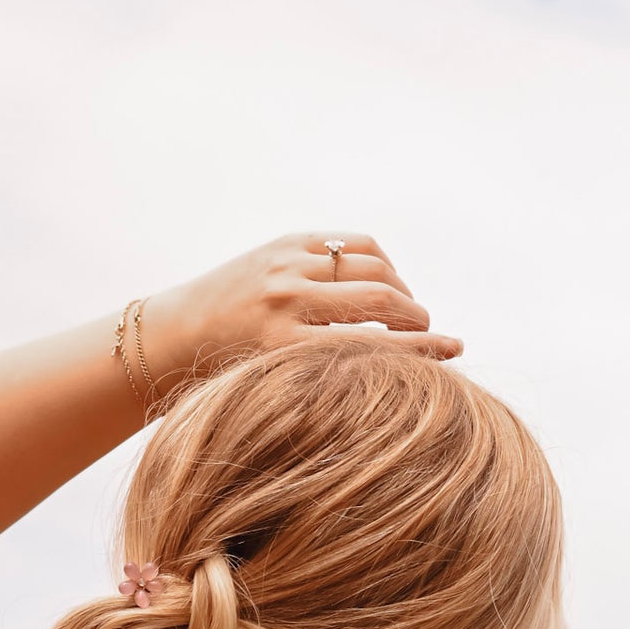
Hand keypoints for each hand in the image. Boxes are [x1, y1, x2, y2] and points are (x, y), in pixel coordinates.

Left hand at [139, 230, 461, 394]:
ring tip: (407, 312)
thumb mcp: (277, 386)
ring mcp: (287, 265)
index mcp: (283, 346)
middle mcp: (287, 301)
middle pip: (382, 300)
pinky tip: (382, 283)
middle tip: (429, 332)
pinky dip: (379, 262)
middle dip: (417, 317)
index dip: (423, 348)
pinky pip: (353, 244)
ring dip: (401, 289)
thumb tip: (402, 370)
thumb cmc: (230, 376)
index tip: (456, 350)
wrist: (174, 334)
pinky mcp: (287, 242)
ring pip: (374, 266)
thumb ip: (332, 375)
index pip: (374, 344)